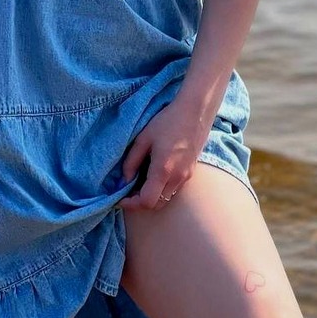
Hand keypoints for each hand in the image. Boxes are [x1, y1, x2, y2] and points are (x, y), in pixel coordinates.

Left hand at [116, 97, 211, 212]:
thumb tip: (124, 180)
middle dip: (140, 202)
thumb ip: (132, 161)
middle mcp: (177, 178)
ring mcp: (186, 177)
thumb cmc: (168, 121)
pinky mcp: (190, 172)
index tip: (120, 198)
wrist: (195, 112)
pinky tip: (154, 175)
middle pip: (156, 205)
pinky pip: (173, 190)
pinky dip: (161, 190)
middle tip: (128, 191)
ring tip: (140, 182)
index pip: (147, 202)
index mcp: (163, 170)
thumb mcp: (144, 138)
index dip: (131, 204)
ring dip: (152, 197)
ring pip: (166, 199)